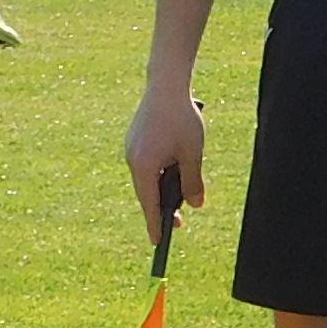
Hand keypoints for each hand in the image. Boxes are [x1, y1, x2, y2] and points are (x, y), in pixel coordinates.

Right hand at [125, 88, 206, 255]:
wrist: (166, 85)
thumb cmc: (182, 118)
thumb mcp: (193, 153)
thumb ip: (193, 181)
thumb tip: (195, 205)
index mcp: (143, 166)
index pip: (149, 203)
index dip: (154, 224)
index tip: (158, 243)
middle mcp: (132, 160)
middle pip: (146, 192)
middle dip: (162, 207)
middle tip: (178, 223)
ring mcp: (131, 149)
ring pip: (147, 177)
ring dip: (162, 187)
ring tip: (180, 196)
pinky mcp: (135, 140)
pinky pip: (146, 164)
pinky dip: (158, 172)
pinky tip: (172, 172)